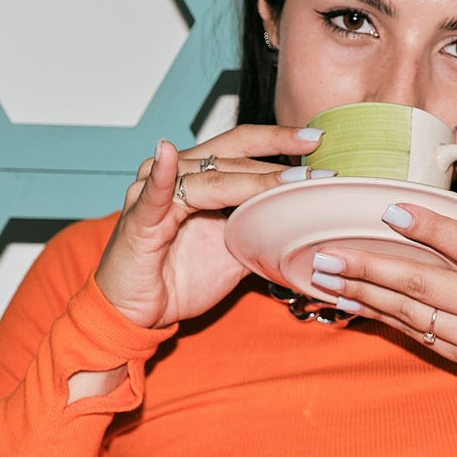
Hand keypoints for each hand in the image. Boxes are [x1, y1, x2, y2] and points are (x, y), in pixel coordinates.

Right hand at [94, 126, 324, 328]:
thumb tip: (303, 222)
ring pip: (209, 177)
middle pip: (230, 154)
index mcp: (197, 177)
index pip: (241, 148)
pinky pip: (153, 194)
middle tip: (317, 162)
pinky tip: (169, 154)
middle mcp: (174, 175)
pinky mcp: (139, 219)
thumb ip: (260, 229)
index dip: (278, 142)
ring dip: (251, 177)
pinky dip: (162, 175)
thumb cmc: (179, 280)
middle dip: (277, 158)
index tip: (317, 141)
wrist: (138, 315)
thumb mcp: (234, 252)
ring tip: (290, 179)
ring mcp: (154, 194)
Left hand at [309, 154, 456, 379]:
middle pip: (425, 284)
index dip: (429, 227)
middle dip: (370, 268)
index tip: (390, 210)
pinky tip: (350, 302)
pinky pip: (415, 336)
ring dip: (363, 294)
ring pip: (411, 314)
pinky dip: (379, 317)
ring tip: (325, 276)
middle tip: (328, 253)